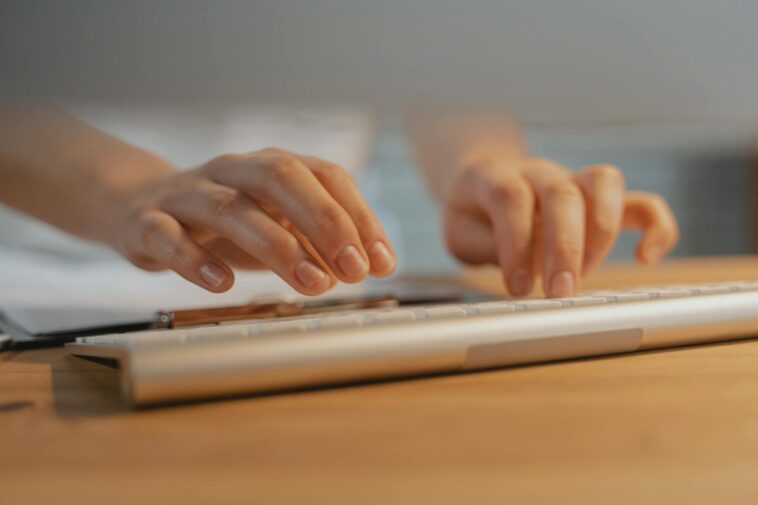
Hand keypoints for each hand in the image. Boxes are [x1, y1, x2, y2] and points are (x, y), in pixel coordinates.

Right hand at [105, 148, 396, 293]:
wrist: (138, 207)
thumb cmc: (224, 221)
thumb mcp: (277, 225)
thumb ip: (318, 242)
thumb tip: (368, 265)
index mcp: (271, 166)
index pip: (326, 176)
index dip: (359, 217)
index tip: (382, 262)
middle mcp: (233, 171)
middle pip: (282, 178)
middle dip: (325, 222)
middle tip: (353, 268)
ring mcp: (188, 194)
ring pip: (231, 207)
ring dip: (277, 246)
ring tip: (312, 284)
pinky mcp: (148, 222)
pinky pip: (168, 236)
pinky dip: (195, 260)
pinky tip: (223, 284)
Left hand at [442, 157, 678, 296]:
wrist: (487, 182)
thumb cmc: (475, 215)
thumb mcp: (461, 234)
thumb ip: (488, 246)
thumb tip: (525, 270)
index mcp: (494, 175)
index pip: (511, 197)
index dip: (516, 242)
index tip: (518, 287)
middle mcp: (538, 171)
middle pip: (562, 192)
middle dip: (565, 247)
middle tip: (560, 292)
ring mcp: (573, 180)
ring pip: (604, 182)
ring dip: (601, 233)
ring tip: (586, 275)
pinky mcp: (601, 200)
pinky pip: (640, 202)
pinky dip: (654, 226)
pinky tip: (646, 257)